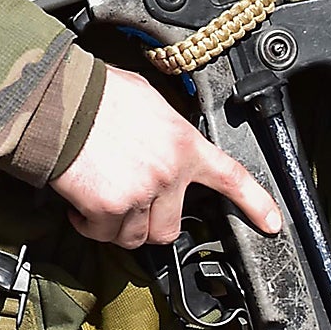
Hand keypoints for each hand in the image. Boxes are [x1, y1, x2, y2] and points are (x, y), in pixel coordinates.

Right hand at [50, 67, 283, 248]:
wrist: (59, 101)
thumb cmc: (95, 93)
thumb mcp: (145, 99)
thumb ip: (163, 127)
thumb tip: (157, 138)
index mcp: (183, 143)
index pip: (230, 177)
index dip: (254, 203)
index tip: (270, 223)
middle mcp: (169, 174)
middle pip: (169, 227)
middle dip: (146, 221)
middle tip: (125, 202)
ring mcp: (141, 194)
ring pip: (135, 236)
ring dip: (116, 224)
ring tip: (97, 196)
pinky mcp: (110, 208)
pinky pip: (103, 233)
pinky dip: (88, 222)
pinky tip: (79, 200)